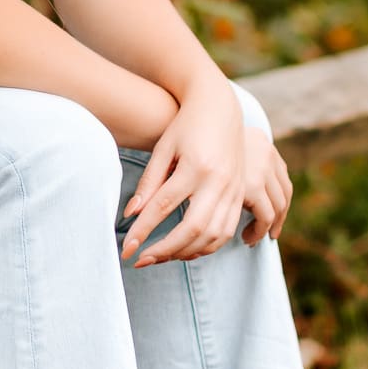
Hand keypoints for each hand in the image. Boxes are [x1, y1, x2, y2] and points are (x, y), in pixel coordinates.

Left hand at [120, 87, 292, 268]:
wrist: (220, 108)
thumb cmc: (185, 127)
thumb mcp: (163, 149)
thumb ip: (149, 183)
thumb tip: (130, 215)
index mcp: (195, 166)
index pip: (163, 207)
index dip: (143, 231)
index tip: (127, 249)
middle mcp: (218, 181)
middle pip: (192, 227)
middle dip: (165, 250)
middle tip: (141, 260)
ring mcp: (233, 189)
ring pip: (213, 235)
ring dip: (186, 252)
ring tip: (160, 257)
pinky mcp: (240, 195)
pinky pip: (227, 230)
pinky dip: (207, 246)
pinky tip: (186, 250)